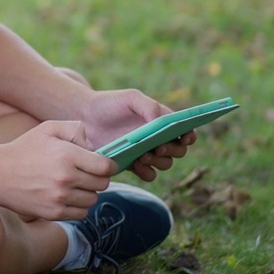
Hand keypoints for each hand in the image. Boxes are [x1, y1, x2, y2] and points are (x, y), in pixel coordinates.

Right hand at [0, 120, 117, 220]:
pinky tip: (67, 195)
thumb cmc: (24, 148)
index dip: (110, 165)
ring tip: (74, 183)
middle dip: (99, 177)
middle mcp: (66, 178)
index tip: (106, 164)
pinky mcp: (54, 213)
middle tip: (87, 172)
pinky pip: (81, 213)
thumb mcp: (49, 128)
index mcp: (67, 155)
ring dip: (88, 192)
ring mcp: (60, 198)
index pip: (106, 166)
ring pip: (93, 199)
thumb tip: (96, 147)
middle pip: (102, 184)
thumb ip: (76, 129)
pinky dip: (78, 206)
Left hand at [77, 88, 195, 182]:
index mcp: (161, 120)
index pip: (184, 130)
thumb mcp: (130, 98)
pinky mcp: (133, 164)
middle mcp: (157, 138)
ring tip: (143, 155)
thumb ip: (149, 107)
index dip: (190, 135)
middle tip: (157, 147)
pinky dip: (147, 172)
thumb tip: (164, 124)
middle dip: (172, 150)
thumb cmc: (109, 103)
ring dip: (159, 162)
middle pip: (178, 150)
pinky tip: (137, 165)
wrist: (84, 117)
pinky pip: (149, 174)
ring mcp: (146, 152)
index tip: (185, 138)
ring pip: (165, 163)